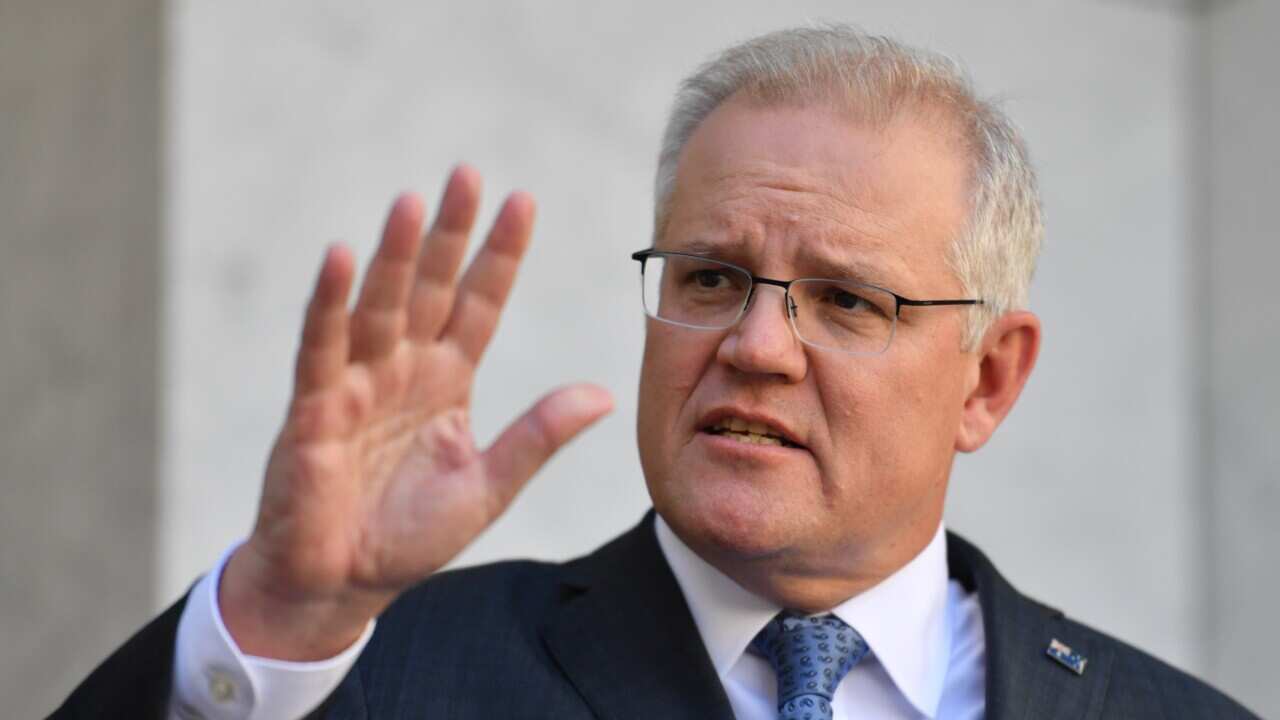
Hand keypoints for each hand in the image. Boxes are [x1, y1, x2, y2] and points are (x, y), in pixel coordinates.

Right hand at [218, 166, 613, 659]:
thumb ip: (538, 437)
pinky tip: (341, 258)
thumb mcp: (487, 484)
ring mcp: (357, 384)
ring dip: (396, 256)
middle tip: (468, 173)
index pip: (478, 304)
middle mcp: (403, 369)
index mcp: (446, 381)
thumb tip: (603, 395)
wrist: (340, 586)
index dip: (499, 256)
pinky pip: (323, 347)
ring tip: (414, 202)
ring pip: (380, 306)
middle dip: (449, 233)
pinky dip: (330, 304)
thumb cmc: (406, 536)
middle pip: (430, 288)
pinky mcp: (315, 408)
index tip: (524, 202)